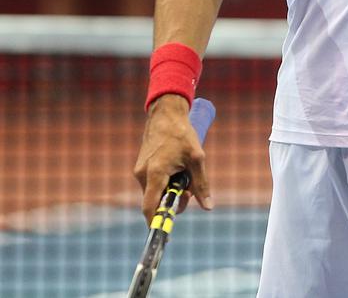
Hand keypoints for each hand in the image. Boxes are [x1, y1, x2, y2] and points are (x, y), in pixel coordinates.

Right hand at [132, 94, 211, 220]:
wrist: (166, 115)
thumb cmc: (182, 135)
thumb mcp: (197, 159)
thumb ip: (201, 184)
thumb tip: (208, 207)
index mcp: (155, 173)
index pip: (150, 206)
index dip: (156, 221)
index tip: (163, 232)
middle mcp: (143, 174)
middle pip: (155, 201)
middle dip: (172, 202)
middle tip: (188, 193)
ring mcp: (140, 170)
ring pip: (154, 192)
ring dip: (169, 191)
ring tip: (184, 175)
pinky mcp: (141, 167)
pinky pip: (152, 183)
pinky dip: (164, 183)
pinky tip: (176, 170)